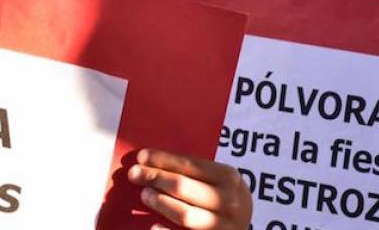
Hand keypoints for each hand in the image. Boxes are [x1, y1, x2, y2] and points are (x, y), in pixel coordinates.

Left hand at [127, 149, 251, 228]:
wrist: (243, 223)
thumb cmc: (223, 195)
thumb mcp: (218, 178)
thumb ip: (193, 171)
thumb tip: (151, 162)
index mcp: (228, 177)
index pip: (189, 164)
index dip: (162, 159)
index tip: (141, 156)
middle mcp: (228, 201)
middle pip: (182, 187)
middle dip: (155, 178)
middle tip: (134, 174)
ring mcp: (223, 225)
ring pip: (185, 214)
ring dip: (160, 202)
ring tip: (145, 194)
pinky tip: (153, 226)